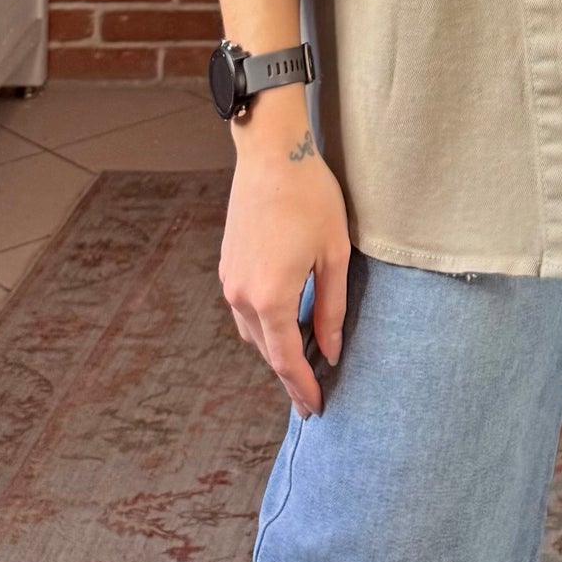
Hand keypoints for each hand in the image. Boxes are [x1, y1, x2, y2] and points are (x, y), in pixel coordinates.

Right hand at [218, 89, 350, 418]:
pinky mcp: (227, 265)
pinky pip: (245, 310)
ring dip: (276, 349)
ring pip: (253, 332)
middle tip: (312, 394)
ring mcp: (230, 280)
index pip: (287, 360)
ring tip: (303, 360)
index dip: (302, 388)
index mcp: (270, 297)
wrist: (271, 153)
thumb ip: (331, 308)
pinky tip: (285, 322)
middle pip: (267, 350)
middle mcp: (242, 296)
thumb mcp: (334, 254)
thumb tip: (331, 350)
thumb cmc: (310, 198)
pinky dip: (264, 324)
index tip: (316, 408)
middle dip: (290, 374)